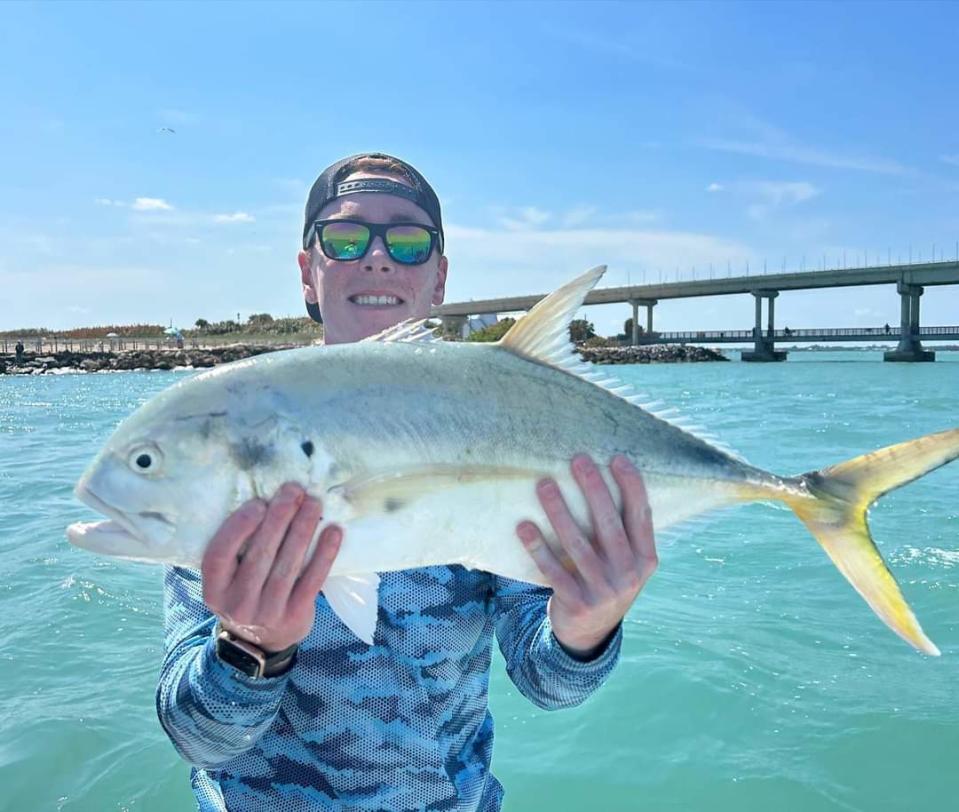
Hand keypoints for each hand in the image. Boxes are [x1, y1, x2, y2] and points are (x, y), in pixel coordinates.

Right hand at [201, 482, 341, 652]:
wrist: (260, 642)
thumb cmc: (244, 593)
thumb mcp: (227, 579)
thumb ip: (236, 549)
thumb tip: (264, 500)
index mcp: (214, 589)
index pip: (219, 555)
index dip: (238, 527)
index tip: (258, 502)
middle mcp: (237, 603)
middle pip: (260, 555)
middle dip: (279, 518)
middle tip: (294, 490)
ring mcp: (267, 612)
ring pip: (288, 564)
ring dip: (303, 529)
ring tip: (313, 503)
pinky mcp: (295, 616)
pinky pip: (312, 580)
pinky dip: (324, 553)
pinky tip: (332, 532)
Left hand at [516, 454, 656, 657]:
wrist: (589, 633)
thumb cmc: (607, 579)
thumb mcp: (627, 562)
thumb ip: (626, 532)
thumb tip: (608, 477)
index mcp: (646, 560)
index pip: (641, 516)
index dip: (632, 486)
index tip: (617, 458)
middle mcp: (628, 575)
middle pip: (609, 525)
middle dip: (593, 489)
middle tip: (578, 460)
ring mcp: (602, 592)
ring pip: (577, 545)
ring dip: (559, 512)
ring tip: (544, 485)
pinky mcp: (575, 603)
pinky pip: (553, 570)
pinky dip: (538, 547)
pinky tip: (524, 526)